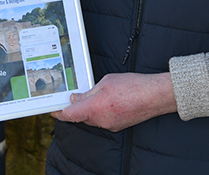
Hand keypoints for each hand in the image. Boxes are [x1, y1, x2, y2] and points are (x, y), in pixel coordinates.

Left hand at [51, 72, 176, 131]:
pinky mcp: (117, 126)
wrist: (156, 96)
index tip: (52, 109)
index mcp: (95, 108)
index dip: (58, 113)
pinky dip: (99, 111)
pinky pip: (102, 120)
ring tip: (96, 94)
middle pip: (80, 117)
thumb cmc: (132, 85)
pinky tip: (107, 100)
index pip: (70, 115)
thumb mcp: (106, 82)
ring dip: (89, 109)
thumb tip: (76, 99)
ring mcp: (110, 125)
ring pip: (91, 118)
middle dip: (76, 107)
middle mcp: (101, 120)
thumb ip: (88, 92)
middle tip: (74, 95)